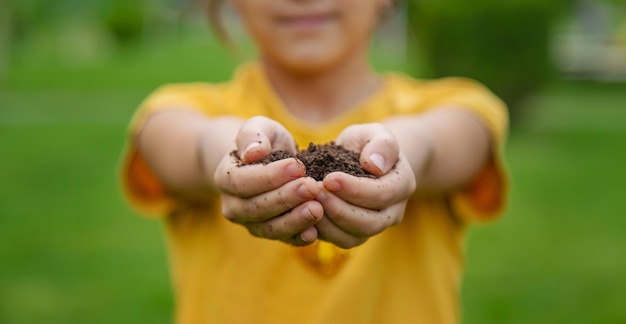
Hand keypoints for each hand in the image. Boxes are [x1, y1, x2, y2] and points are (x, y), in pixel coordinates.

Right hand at [213, 116, 323, 245]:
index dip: (269, 176)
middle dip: (285, 198)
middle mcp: (233, 206)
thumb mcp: (259, 128)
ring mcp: (251, 223)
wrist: (269, 161)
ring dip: (294, 220)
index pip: (242, 182)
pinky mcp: (272, 233)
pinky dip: (299, 238)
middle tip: (311, 187)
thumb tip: (253, 153)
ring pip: (269, 229)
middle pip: (256, 208)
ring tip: (318, 209)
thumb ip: (253, 135)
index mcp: (225, 178)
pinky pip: (284, 240)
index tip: (297, 166)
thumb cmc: (264, 141)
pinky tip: (316, 232)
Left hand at [314, 123, 416, 247]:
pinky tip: (307, 214)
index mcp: (403, 185)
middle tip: (314, 192)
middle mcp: (394, 211)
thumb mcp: (375, 133)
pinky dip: (324, 232)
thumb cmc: (367, 143)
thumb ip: (381, 144)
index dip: (354, 189)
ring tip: (308, 203)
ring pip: (355, 237)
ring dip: (329, 223)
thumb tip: (375, 166)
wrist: (361, 159)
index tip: (328, 178)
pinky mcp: (357, 234)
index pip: (382, 194)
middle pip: (370, 223)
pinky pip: (342, 241)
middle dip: (339, 209)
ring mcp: (376, 226)